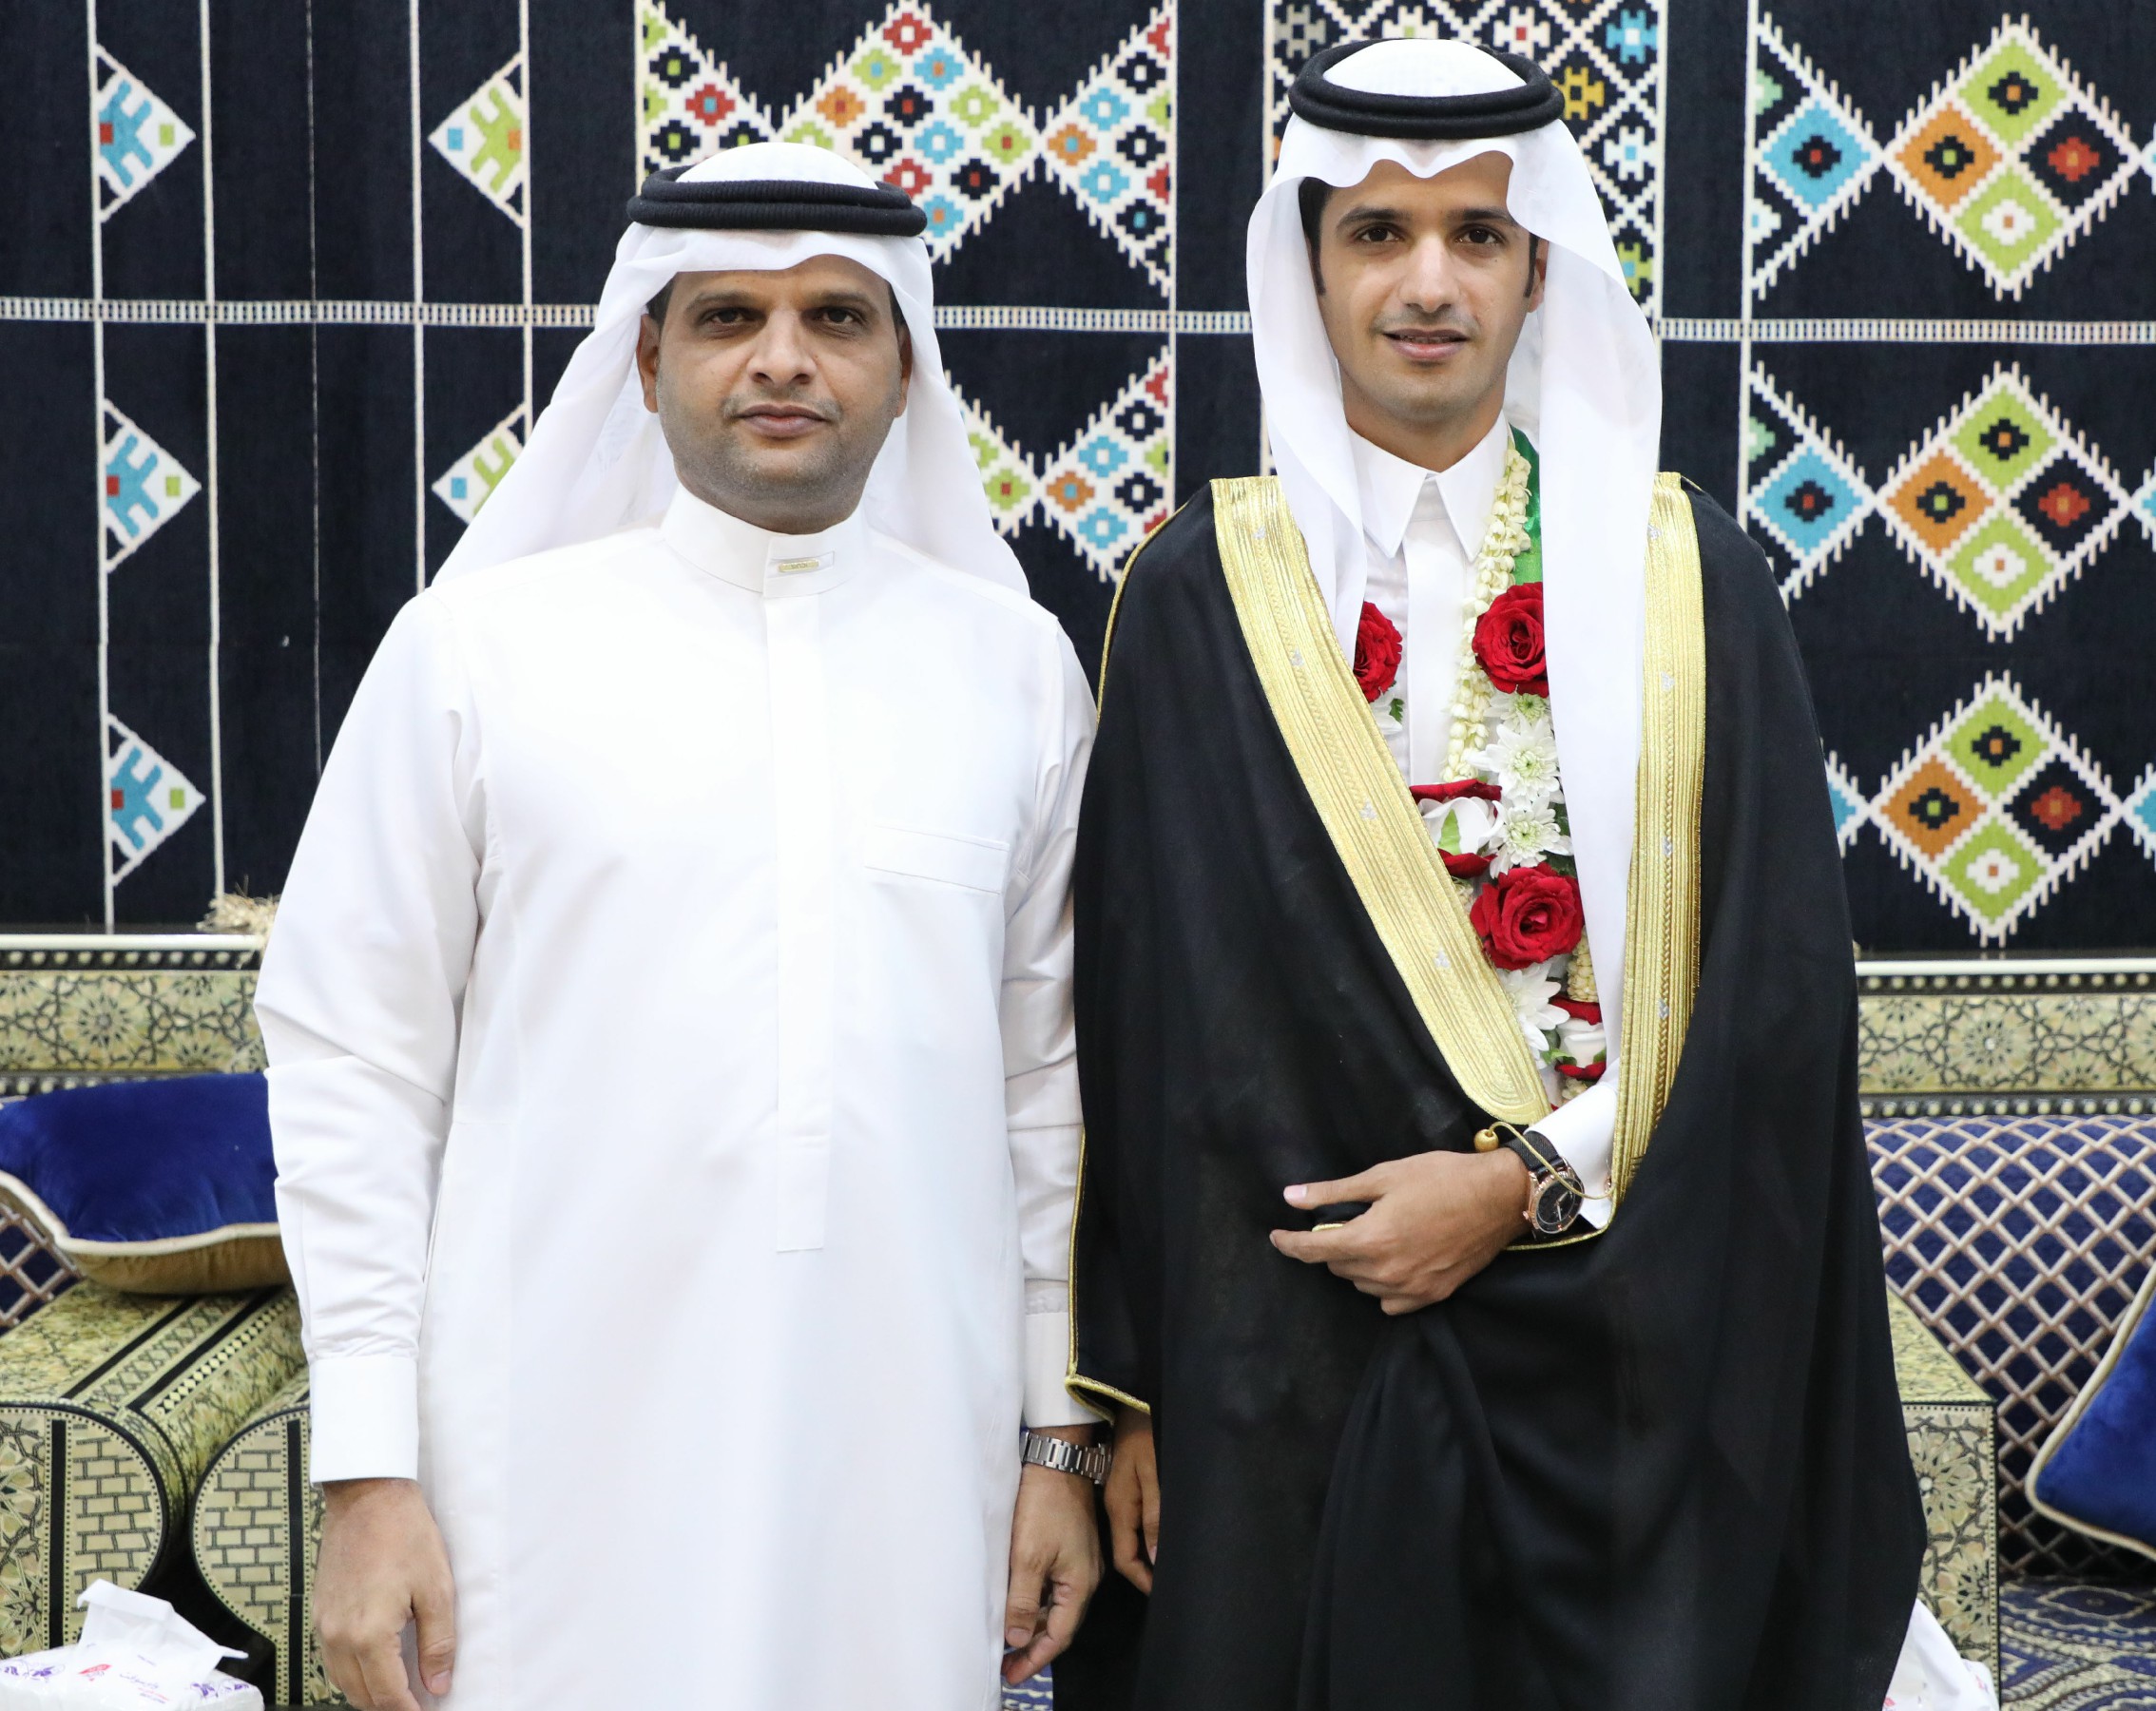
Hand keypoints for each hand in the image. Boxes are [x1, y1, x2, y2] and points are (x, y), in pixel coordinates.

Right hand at [316, 1478, 454, 1710]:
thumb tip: (438, 1684)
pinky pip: (332, 1659)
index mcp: (369, 1635)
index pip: (388, 1696)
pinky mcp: (319, 1613)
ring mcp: (324, 1626)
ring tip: (401, 1691)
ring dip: (369, 1693)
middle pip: (361, 1695)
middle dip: (389, 1707)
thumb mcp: (436, 1588)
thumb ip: (438, 1643)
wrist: (367, 1496)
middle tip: (417, 1703)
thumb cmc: (405, 1534)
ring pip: (343, 1681)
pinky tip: (376, 1665)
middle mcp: (338, 1638)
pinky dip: (353, 1672)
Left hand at [1003, 1427, 1103, 1684]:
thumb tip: (1016, 1639)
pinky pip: (1053, 1585)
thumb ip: (1022, 1601)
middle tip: (1005, 1664)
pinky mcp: (1069, 1547)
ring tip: (1005, 1638)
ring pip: (1054, 1604)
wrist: (1056, 1460)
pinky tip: (1015, 1602)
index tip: (1012, 1676)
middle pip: (1058, 1623)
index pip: (1059, 1636)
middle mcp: (1085, 1577)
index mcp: (1080, 1584)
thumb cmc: (1045, 1505)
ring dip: (1031, 1623)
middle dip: (1032, 1645)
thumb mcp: (1027, 1557)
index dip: (1035, 1659)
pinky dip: (1034, 1600)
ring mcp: (1079, 1561)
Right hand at [1103, 1407, 1159, 1593]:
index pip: (1126, 1559)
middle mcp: (1117, 1506)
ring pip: (1133, 1536)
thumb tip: (1154, 1557)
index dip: (1144, 1579)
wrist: (1131, 1400)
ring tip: (1172, 1563)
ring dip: (1150, 1552)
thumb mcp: (1155, 1476)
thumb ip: (1155, 1516)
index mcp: (1120, 1508)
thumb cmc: (1147, 1436)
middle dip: (1147, 1570)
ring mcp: (1121, 1495)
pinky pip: (1136, 1519)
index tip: (1165, 1592)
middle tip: (1173, 1581)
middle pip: (1128, 1550)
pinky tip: (1164, 1534)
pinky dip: (1149, 1534)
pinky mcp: (1128, 1485)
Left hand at [1269, 1149, 1529, 1313]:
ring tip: (1376, 1235)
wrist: (1499, 1198)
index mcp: (1371, 1240)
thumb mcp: (1383, 1176)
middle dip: (1333, 1245)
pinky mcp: (1432, 1297)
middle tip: (1349, 1219)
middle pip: (1338, 1267)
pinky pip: (1390, 1303)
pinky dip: (1382, 1285)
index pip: (1314, 1251)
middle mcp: (1387, 1272)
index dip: (1289, 1244)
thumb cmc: (1441, 1178)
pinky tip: (1393, 1262)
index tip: (1276, 1237)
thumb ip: (1334, 1192)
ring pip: (1362, 1285)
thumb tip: (1291, 1197)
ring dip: (1357, 1264)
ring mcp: (1411, 1289)